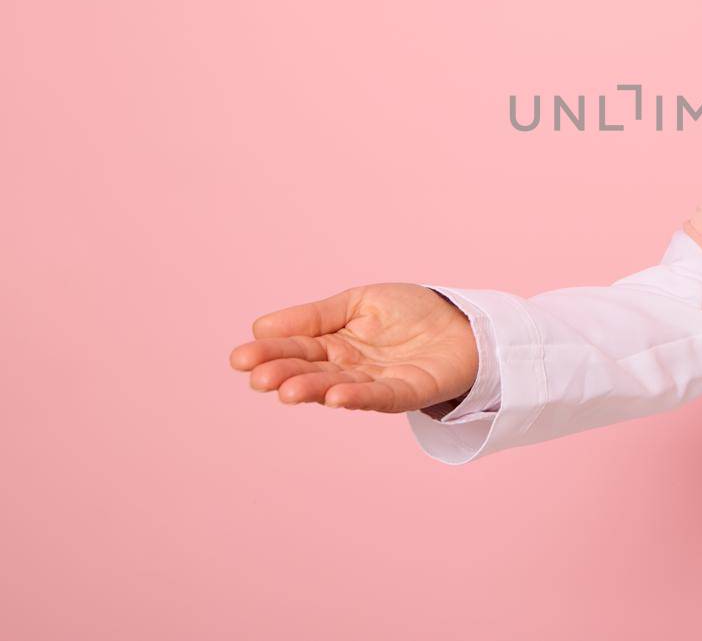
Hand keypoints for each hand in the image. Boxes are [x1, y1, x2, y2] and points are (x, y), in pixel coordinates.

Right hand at [229, 284, 477, 412]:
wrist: (462, 321)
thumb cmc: (409, 313)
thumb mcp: (358, 302)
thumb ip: (315, 316)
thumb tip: (261, 325)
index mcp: (334, 344)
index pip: (295, 347)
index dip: (269, 352)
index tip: (240, 357)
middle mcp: (349, 368)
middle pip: (311, 370)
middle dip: (283, 374)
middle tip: (257, 378)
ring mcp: (376, 382)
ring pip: (338, 387)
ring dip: (313, 390)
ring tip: (287, 390)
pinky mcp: (407, 391)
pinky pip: (381, 396)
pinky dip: (360, 398)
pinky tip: (337, 397)